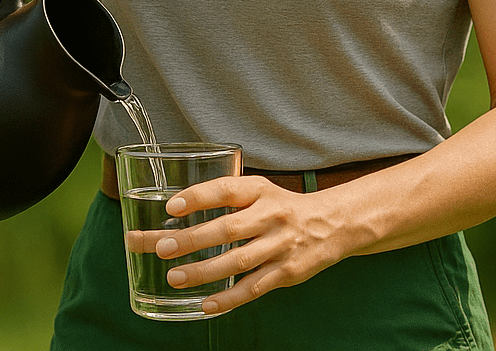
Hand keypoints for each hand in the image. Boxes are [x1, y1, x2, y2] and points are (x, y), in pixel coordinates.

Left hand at [142, 176, 354, 313]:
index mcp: (261, 191)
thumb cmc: (284, 208)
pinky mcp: (286, 271)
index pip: (227, 190)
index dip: (199, 197)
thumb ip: (228, 200)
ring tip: (175, 277)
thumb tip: (175, 216)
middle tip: (163, 247)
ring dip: (204, 271)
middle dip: (193, 239)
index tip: (172, 207)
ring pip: (238, 261)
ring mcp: (280, 245)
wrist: (332, 224)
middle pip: (228, 228)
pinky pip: (254, 287)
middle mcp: (271, 216)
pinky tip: (206, 304)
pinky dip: (229, 298)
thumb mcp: (261, 193)